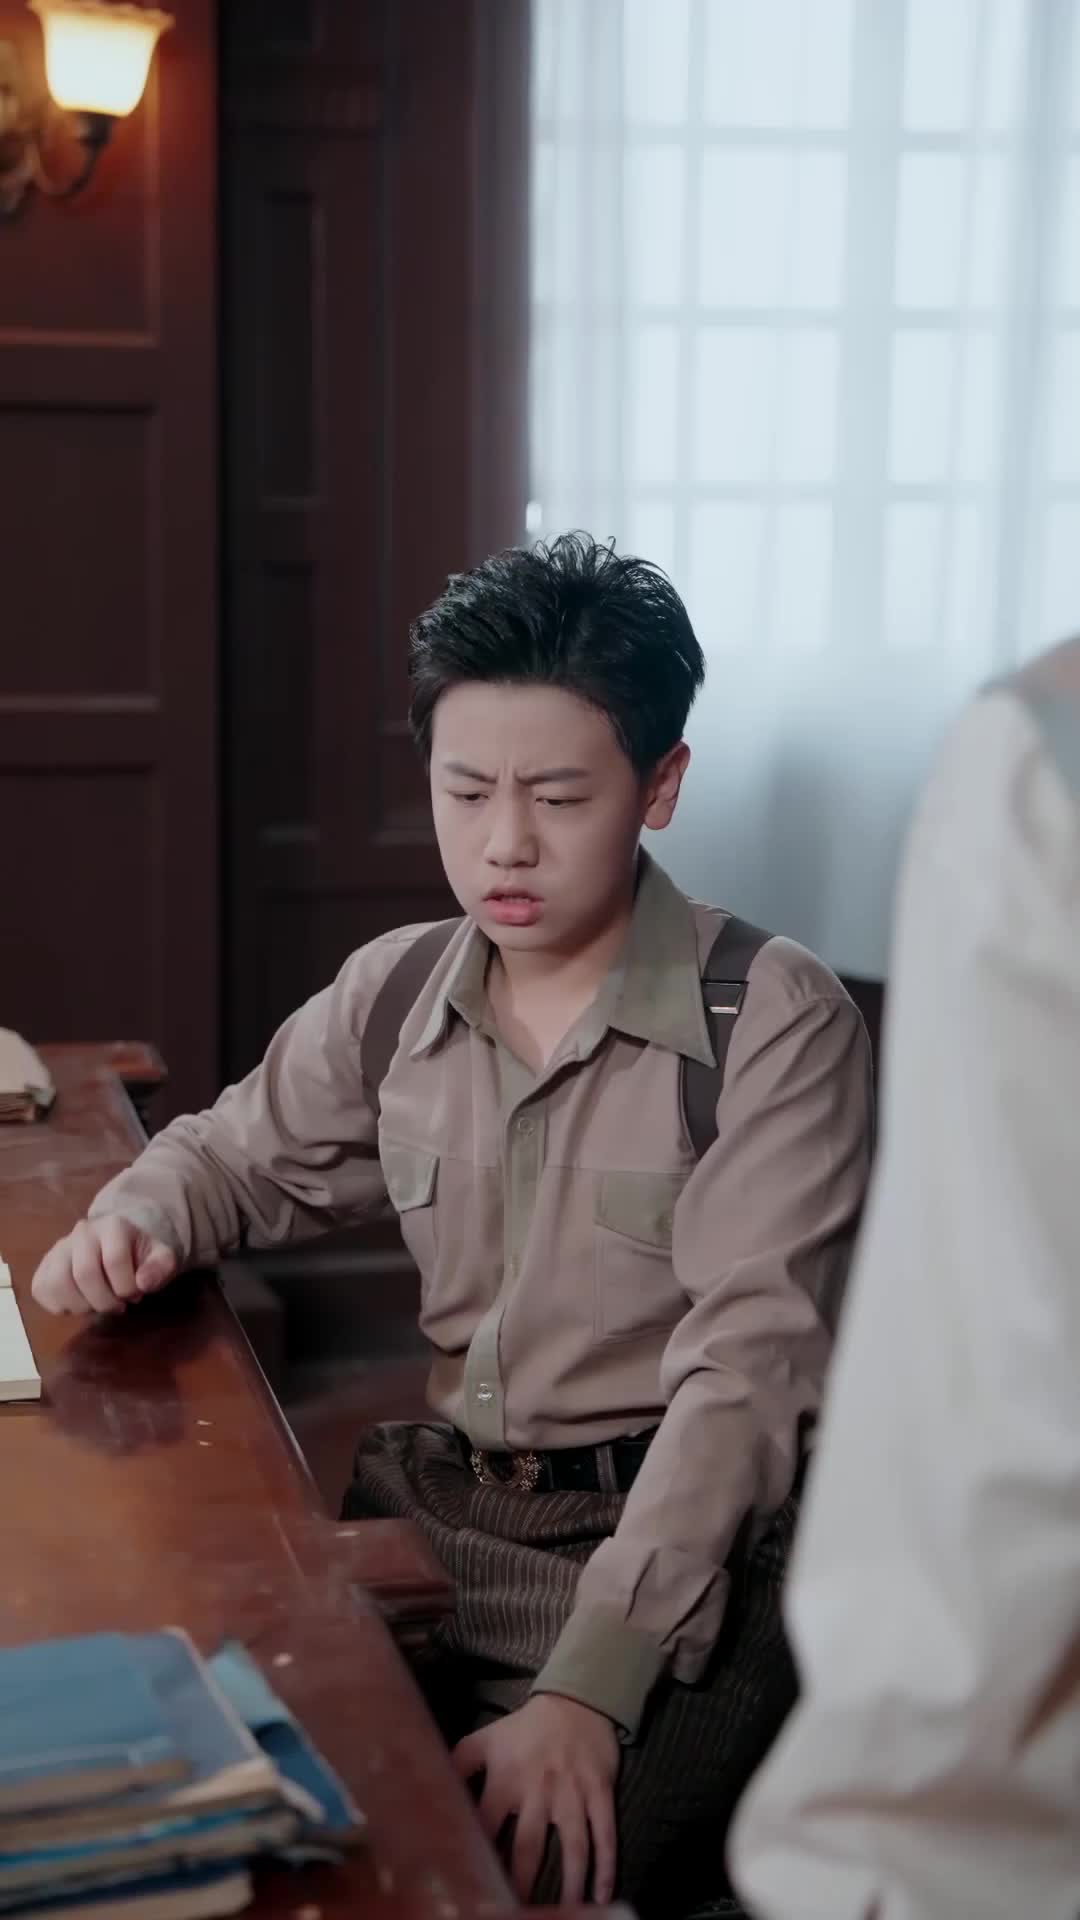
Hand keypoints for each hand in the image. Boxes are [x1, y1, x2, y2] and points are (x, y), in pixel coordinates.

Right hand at [31, 1216, 176, 1315]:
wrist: (117, 1246)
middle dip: (104, 1301)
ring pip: (58, 1283)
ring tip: (96, 1306)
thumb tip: (143, 1283)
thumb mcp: (160, 1258)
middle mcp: (82, 1232)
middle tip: (117, 1307)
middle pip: (84, 1274)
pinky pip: (41, 1289)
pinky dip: (60, 1306)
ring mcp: (60, 1248)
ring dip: (80, 1306)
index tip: (135, 1294)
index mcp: (113, 1226)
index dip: (126, 1287)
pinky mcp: (45, 1265)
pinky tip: (79, 1304)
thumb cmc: (139, 1256)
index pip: (114, 1260)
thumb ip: (160, 1267)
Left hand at [452, 1693, 618, 1904]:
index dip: (480, 1856)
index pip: (487, 1826)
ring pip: (574, 1846)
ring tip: (566, 1911)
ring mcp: (572, 1793)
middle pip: (530, 1846)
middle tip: (519, 1910)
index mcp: (506, 1780)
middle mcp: (539, 1791)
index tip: (477, 1885)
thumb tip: (430, 1784)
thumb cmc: (526, 1727)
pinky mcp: (599, 1792)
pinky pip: (606, 1833)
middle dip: (523, 1882)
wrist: (576, 1699)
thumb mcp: (487, 1738)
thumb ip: (459, 1764)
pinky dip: (606, 1865)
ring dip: (570, 1882)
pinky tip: (602, 1896)